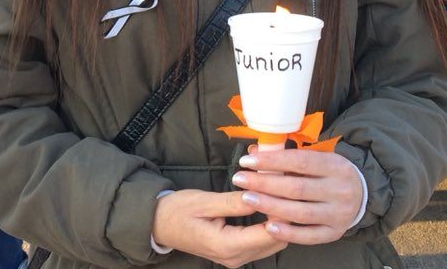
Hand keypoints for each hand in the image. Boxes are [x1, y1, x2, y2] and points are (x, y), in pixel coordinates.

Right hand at [151, 189, 285, 267]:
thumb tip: (261, 194)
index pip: (269, 233)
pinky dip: (271, 226)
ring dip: (280, 221)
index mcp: (227, 246)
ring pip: (273, 243)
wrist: (160, 225)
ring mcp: (237, 258)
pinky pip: (263, 243)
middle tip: (286, 187)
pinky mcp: (237, 254)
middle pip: (277, 240)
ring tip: (280, 193)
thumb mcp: (205, 201)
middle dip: (285, 215)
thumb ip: (234, 202)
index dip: (282, 211)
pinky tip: (270, 205)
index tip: (287, 188)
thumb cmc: (179, 210)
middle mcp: (235, 258)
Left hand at [230, 147, 363, 244]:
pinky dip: (288, 232)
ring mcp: (338, 214)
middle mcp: (339, 190)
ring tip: (246, 198)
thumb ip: (288, 156)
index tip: (248, 160)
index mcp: (335, 165)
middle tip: (240, 179)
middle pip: (297, 188)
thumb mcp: (318, 157)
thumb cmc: (331, 172)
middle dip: (264, 183)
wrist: (363, 194)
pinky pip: (309, 235)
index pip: (300, 161)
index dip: (272, 161)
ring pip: (300, 212)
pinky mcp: (334, 233)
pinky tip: (268, 226)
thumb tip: (254, 151)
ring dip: (270, 205)